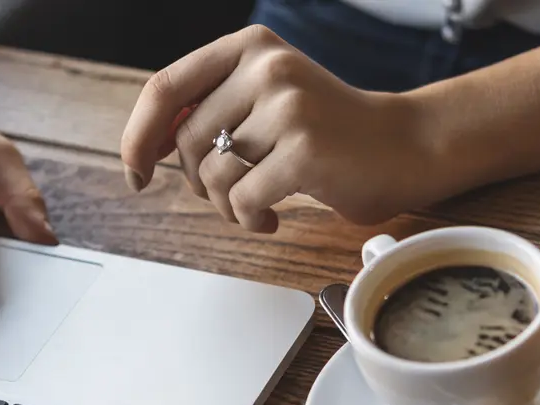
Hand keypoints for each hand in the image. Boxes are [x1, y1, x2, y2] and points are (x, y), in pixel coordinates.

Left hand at [121, 25, 438, 232]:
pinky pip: (242, 200)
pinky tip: (273, 218)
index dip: (138, 137)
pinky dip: (250, 220)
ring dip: (227, 207)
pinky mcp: (303, 150)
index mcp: (249, 48)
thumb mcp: (266, 100)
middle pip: (186, 143)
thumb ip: (212, 109)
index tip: (136, 172)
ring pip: (211, 176)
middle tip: (233, 196)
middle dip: (198, 185)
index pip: (165, 89)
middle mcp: (267, 67)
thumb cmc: (329, 134)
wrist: (403, 147)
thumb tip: (143, 146)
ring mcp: (287, 106)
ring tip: (257, 207)